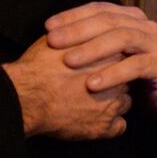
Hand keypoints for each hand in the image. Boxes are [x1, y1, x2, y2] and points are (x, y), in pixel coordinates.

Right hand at [3, 36, 130, 139]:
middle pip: (127, 79)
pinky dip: (110, 125)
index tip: (100, 66)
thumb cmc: (40, 66)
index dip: (111, 62)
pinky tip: (95, 121)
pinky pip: (119, 127)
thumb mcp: (60, 38)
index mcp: (111, 53)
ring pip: (126, 103)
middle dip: (115, 81)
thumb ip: (78, 35)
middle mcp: (119, 77)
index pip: (124, 57)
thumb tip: (78, 31)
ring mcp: (114, 103)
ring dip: (113, 103)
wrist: (29, 95)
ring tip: (93, 102)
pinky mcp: (105, 126)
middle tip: (95, 83)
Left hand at [45, 1, 156, 139]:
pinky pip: (135, 66)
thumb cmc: (134, 77)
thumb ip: (93, 44)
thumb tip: (55, 39)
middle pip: (107, 20)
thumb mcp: (112, 57)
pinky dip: (112, 73)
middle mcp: (143, 25)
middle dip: (77, 30)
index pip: (98, 9)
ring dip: (92, 49)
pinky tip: (92, 85)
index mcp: (129, 18)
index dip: (72, 15)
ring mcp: (154, 43)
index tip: (47, 27)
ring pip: (121, 38)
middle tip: (53, 41)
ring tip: (69, 61)